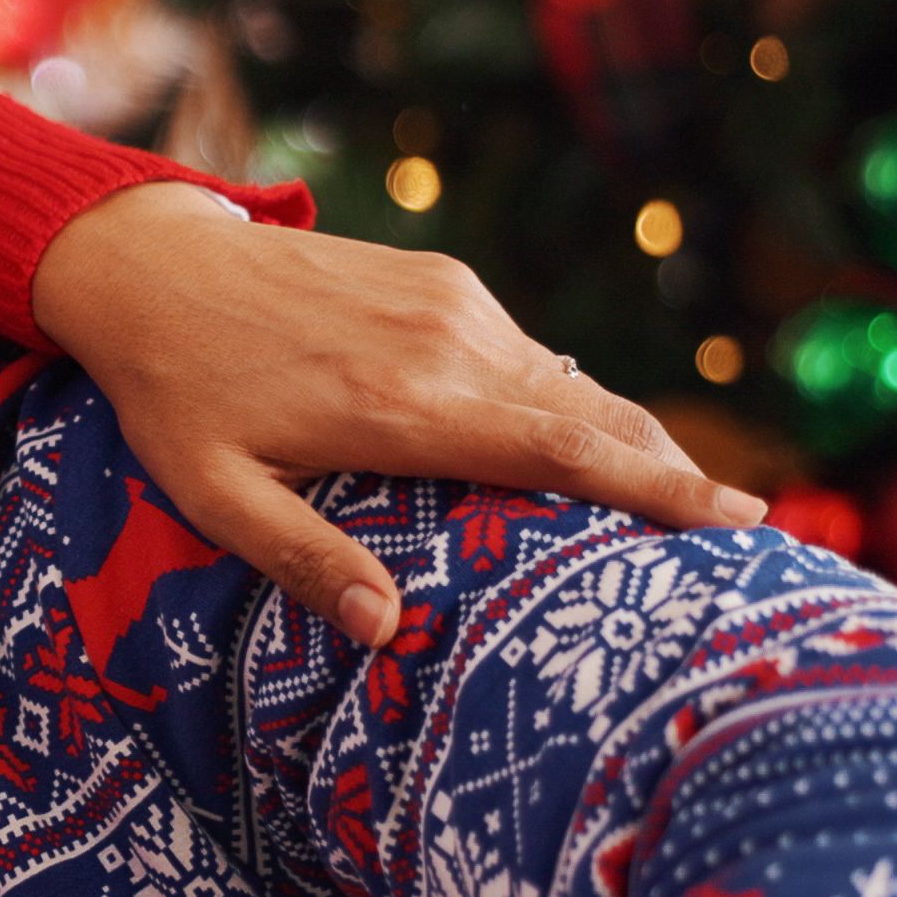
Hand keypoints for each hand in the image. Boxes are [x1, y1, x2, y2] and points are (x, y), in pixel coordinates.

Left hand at [28, 183, 763, 649]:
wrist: (153, 265)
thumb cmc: (177, 395)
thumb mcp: (217, 494)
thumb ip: (305, 560)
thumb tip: (387, 631)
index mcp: (406, 407)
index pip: (567, 453)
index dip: (661, 489)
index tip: (743, 521)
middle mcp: (450, 344)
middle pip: (596, 417)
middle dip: (671, 471)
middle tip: (741, 531)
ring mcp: (452, 302)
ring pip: (567, 383)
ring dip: (617, 438)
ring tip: (670, 500)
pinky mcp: (443, 280)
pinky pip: (526, 353)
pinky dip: (562, 400)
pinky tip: (570, 445)